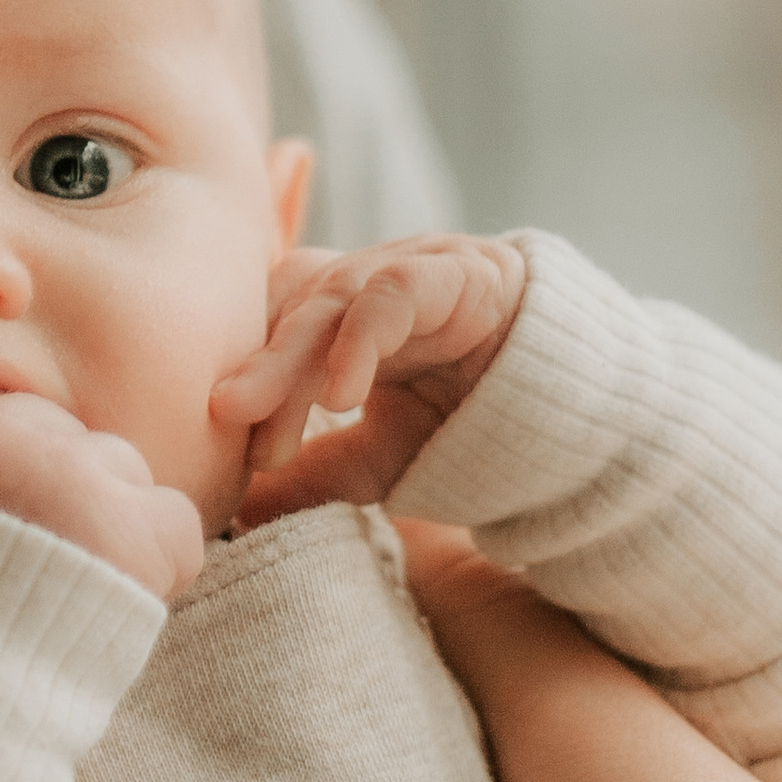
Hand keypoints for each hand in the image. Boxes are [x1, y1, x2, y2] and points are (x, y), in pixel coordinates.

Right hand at [0, 387, 204, 599]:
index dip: (7, 475)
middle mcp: (1, 430)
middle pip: (61, 437)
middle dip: (59, 492)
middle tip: (40, 563)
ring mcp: (69, 472)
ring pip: (120, 468)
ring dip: (109, 520)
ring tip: (76, 588)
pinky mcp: (126, 524)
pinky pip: (175, 521)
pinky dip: (162, 562)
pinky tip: (122, 600)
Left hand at [214, 233, 526, 521]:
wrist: (568, 405)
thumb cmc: (461, 420)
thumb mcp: (374, 458)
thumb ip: (311, 475)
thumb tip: (235, 513)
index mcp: (329, 313)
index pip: (263, 327)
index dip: (237, 375)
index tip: (212, 444)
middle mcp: (359, 280)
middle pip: (286, 308)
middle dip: (254, 366)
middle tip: (220, 418)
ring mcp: (405, 268)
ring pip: (330, 299)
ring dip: (293, 359)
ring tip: (267, 422)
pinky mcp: (456, 270)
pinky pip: (394, 292)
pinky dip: (361, 339)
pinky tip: (344, 396)